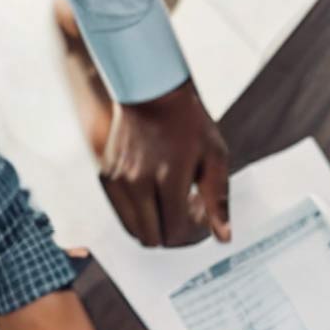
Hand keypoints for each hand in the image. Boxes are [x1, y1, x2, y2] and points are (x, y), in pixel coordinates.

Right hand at [100, 81, 229, 247]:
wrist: (151, 91)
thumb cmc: (189, 123)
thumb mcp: (214, 156)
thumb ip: (218, 199)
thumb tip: (223, 238)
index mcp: (168, 177)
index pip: (175, 232)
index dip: (191, 232)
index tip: (198, 214)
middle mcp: (137, 182)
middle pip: (152, 238)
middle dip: (171, 234)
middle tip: (184, 212)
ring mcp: (117, 181)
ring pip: (134, 231)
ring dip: (153, 226)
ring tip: (169, 202)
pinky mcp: (105, 177)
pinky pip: (122, 214)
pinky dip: (138, 213)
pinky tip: (154, 193)